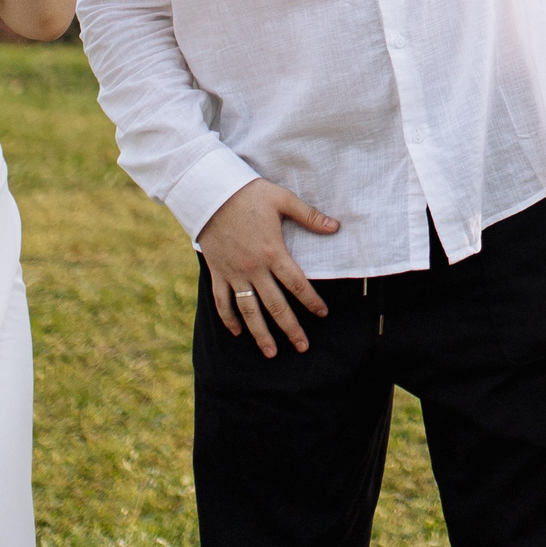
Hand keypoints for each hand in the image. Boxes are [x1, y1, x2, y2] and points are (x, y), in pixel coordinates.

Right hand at [200, 179, 339, 357]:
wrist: (210, 193)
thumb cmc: (249, 194)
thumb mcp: (282, 199)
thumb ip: (309, 216)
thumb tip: (335, 226)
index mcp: (272, 252)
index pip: (296, 284)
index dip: (311, 300)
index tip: (323, 314)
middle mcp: (253, 269)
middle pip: (275, 305)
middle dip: (290, 328)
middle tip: (302, 347)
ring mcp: (233, 273)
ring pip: (249, 310)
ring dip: (260, 333)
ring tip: (271, 352)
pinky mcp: (217, 272)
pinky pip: (222, 301)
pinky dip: (229, 318)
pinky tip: (237, 332)